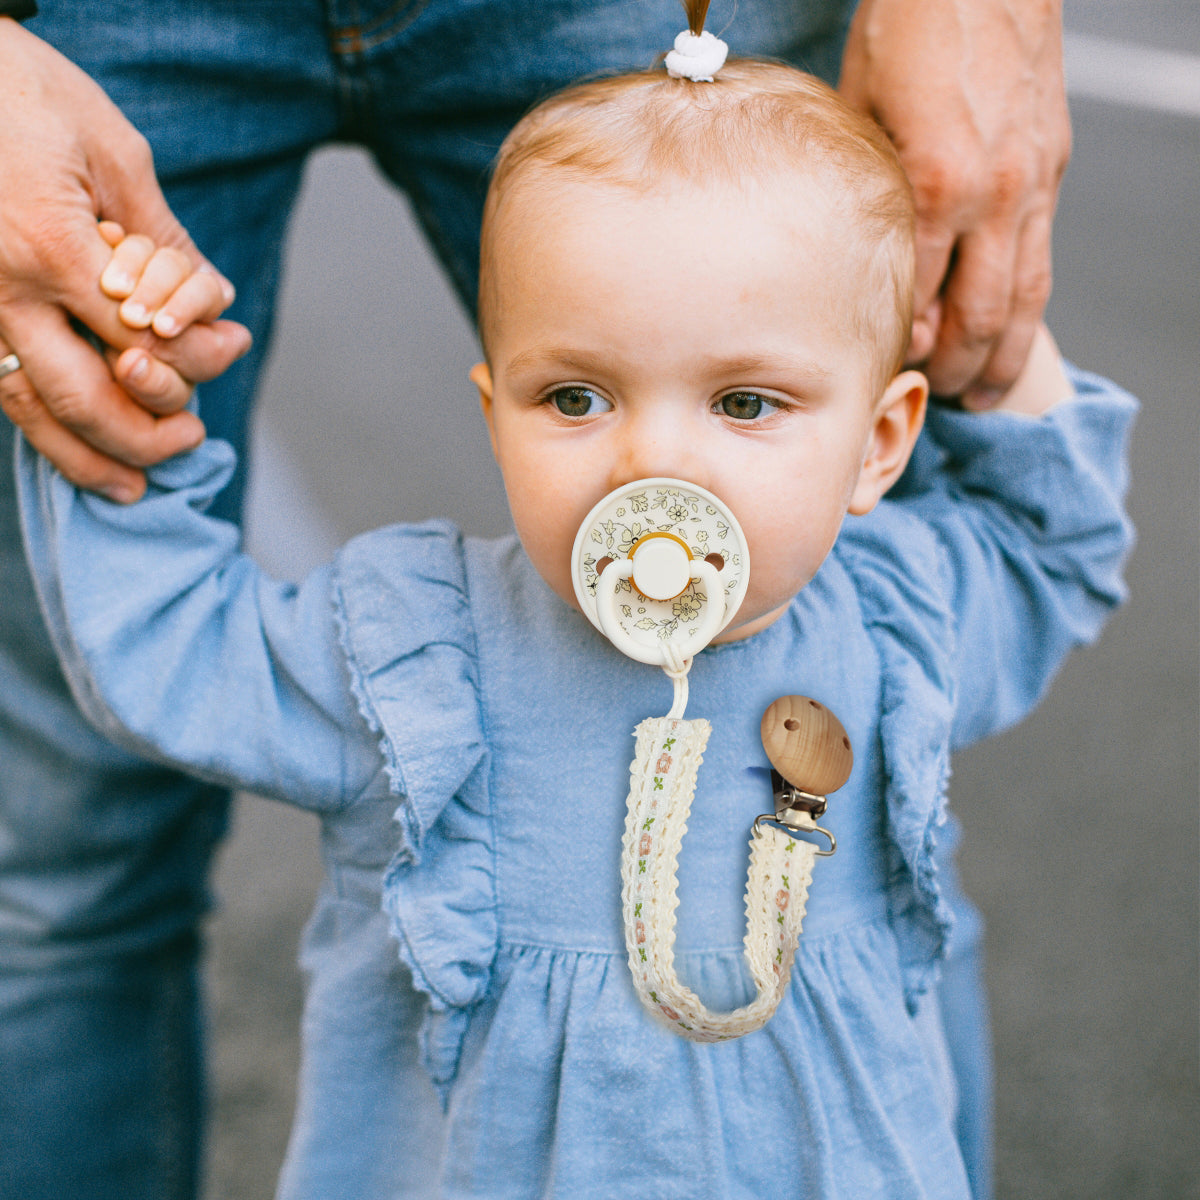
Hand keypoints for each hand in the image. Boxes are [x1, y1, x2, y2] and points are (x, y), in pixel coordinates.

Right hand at [0, 19, 250, 500]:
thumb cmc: (27, 92)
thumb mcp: (114, 150)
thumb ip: (163, 236)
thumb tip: (212, 299)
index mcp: (49, 243)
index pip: (140, 339)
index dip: (194, 360)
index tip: (232, 348)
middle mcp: (0, 286)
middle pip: (82, 396)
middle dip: (144, 435)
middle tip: (192, 441)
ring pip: (29, 409)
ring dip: (86, 457)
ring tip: (133, 488)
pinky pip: (0, 387)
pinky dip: (42, 429)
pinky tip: (77, 452)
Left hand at [839, 0, 1070, 406]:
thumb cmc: (910, 28)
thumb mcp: (859, 111)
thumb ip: (867, 191)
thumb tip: (864, 256)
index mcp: (936, 184)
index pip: (919, 297)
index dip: (905, 343)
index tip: (887, 368)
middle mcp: (993, 194)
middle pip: (979, 315)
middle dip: (958, 371)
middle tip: (942, 401)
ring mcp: (1030, 184)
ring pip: (1024, 298)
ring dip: (1004, 357)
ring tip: (988, 399)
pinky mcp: (1050, 169)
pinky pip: (1041, 257)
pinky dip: (1027, 309)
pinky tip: (1012, 333)